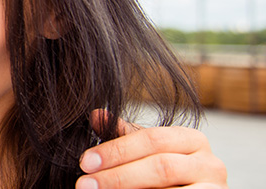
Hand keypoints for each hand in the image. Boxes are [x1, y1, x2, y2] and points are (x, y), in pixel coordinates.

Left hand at [75, 109, 227, 188]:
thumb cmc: (166, 175)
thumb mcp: (147, 151)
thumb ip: (125, 136)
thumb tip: (95, 115)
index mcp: (192, 139)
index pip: (151, 139)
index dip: (116, 151)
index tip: (85, 162)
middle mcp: (210, 163)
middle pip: (161, 167)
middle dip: (118, 176)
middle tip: (85, 184)